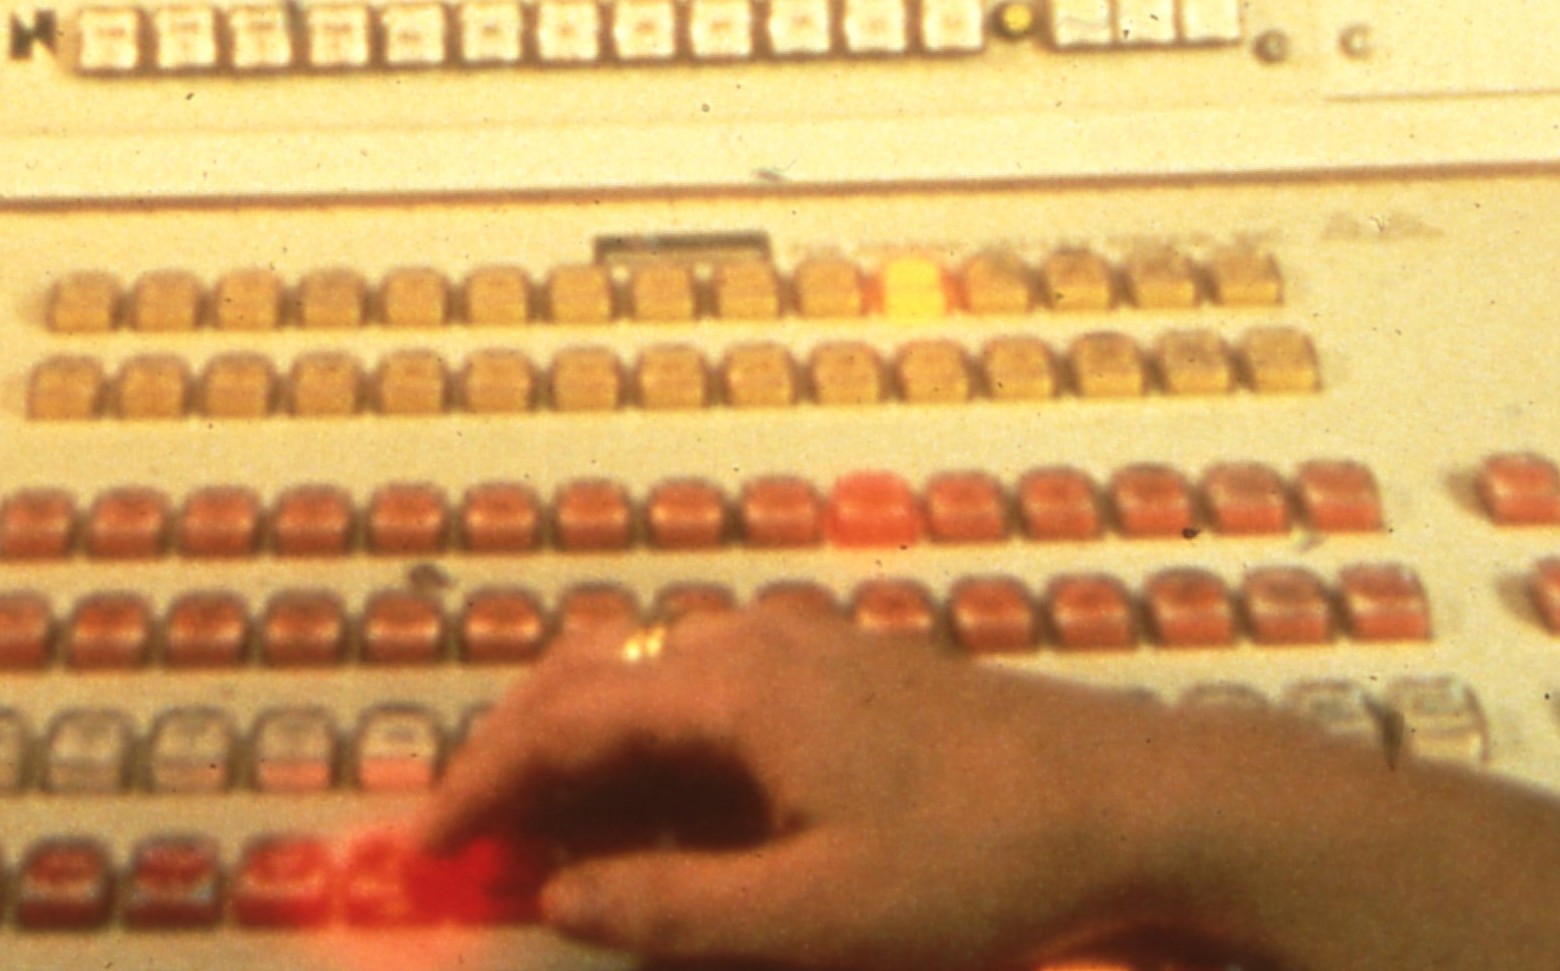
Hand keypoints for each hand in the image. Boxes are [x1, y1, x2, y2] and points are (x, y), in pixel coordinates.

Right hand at [410, 605, 1190, 970]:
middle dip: (511, 752)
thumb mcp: (820, 915)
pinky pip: (706, 697)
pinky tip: (655, 820)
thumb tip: (556, 895)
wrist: (1136, 800)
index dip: (479, 782)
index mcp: (736, 685)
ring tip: (537, 836)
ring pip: (647, 680)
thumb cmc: (980, 862)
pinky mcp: (847, 679)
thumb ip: (676, 908)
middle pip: (591, 675)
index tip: (423, 849)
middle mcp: (756, 643)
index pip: (563, 716)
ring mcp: (806, 651)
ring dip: (578, 751)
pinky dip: (647, 752)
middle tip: (461, 839)